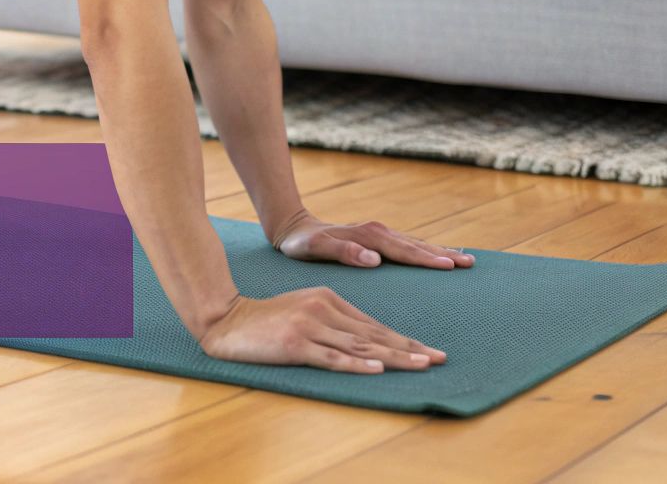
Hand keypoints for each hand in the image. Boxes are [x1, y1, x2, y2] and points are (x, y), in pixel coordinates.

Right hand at [195, 287, 446, 372]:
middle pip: (374, 334)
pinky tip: (377, 368)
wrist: (227, 320)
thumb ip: (334, 320)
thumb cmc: (267, 318)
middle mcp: (323, 309)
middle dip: (410, 348)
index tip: (429, 351)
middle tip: (440, 358)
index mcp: (329, 298)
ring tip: (422, 365)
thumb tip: (367, 341)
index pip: (374, 324)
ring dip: (394, 357)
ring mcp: (309, 326)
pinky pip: (331, 357)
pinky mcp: (294, 344)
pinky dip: (356, 364)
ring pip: (360, 345)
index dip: (404, 339)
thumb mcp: (305, 308)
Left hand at [268, 209, 475, 269]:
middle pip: (416, 245)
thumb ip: (343, 252)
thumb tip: (374, 259)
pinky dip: (427, 250)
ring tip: (466, 259)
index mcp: (368, 236)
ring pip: (416, 243)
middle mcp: (377, 232)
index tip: (450, 266)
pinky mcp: (378, 239)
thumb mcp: (315, 249)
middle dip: (443, 254)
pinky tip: (439, 255)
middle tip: (470, 263)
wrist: (293, 229)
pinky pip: (408, 245)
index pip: (403, 251)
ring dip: (440, 251)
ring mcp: (379, 234)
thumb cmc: (302, 244)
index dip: (427, 259)